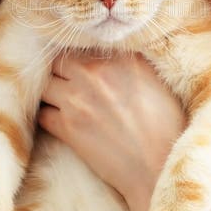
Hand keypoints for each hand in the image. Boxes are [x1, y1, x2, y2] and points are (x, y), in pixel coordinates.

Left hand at [38, 53, 185, 207]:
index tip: (82, 67)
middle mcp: (94, 72)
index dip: (81, 58)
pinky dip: (49, 118)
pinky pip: (42, 114)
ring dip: (52, 95)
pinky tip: (61, 124)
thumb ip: (131, 62)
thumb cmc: (167, 126)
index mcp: (120, 57)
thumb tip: (113, 54)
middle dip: (61, 74)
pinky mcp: (67, 127)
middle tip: (69, 86)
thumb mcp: (156, 80)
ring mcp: (77, 99)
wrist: (160, 166)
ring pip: (45, 86)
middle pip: (57, 62)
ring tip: (63, 105)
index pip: (83, 45)